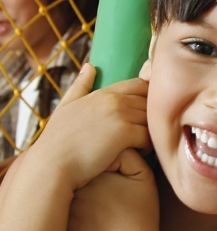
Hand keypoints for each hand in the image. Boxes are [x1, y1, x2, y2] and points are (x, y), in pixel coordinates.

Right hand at [30, 65, 150, 191]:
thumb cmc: (57, 140)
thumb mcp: (66, 107)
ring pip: (151, 118)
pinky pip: (149, 135)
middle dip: (151, 115)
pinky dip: (149, 145)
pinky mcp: (125, 134)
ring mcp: (120, 115)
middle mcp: (114, 100)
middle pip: (149, 102)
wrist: (51, 164)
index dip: (147, 98)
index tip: (145, 113)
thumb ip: (80, 86)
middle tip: (148, 129)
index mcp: (103, 93)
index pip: (139, 85)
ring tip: (145, 141)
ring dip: (152, 130)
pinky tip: (142, 151)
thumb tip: (89, 66)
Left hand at [66, 149, 159, 230]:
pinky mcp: (62, 218)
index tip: (123, 180)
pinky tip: (95, 217)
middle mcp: (76, 183)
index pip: (99, 153)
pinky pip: (67, 204)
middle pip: (84, 168)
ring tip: (106, 206)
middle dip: (97, 175)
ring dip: (85, 189)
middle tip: (115, 194)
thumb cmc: (140, 215)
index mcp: (96, 170)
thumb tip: (114, 148)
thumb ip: (129, 155)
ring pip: (74, 186)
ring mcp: (66, 201)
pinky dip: (79, 207)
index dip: (115, 163)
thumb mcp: (143, 178)